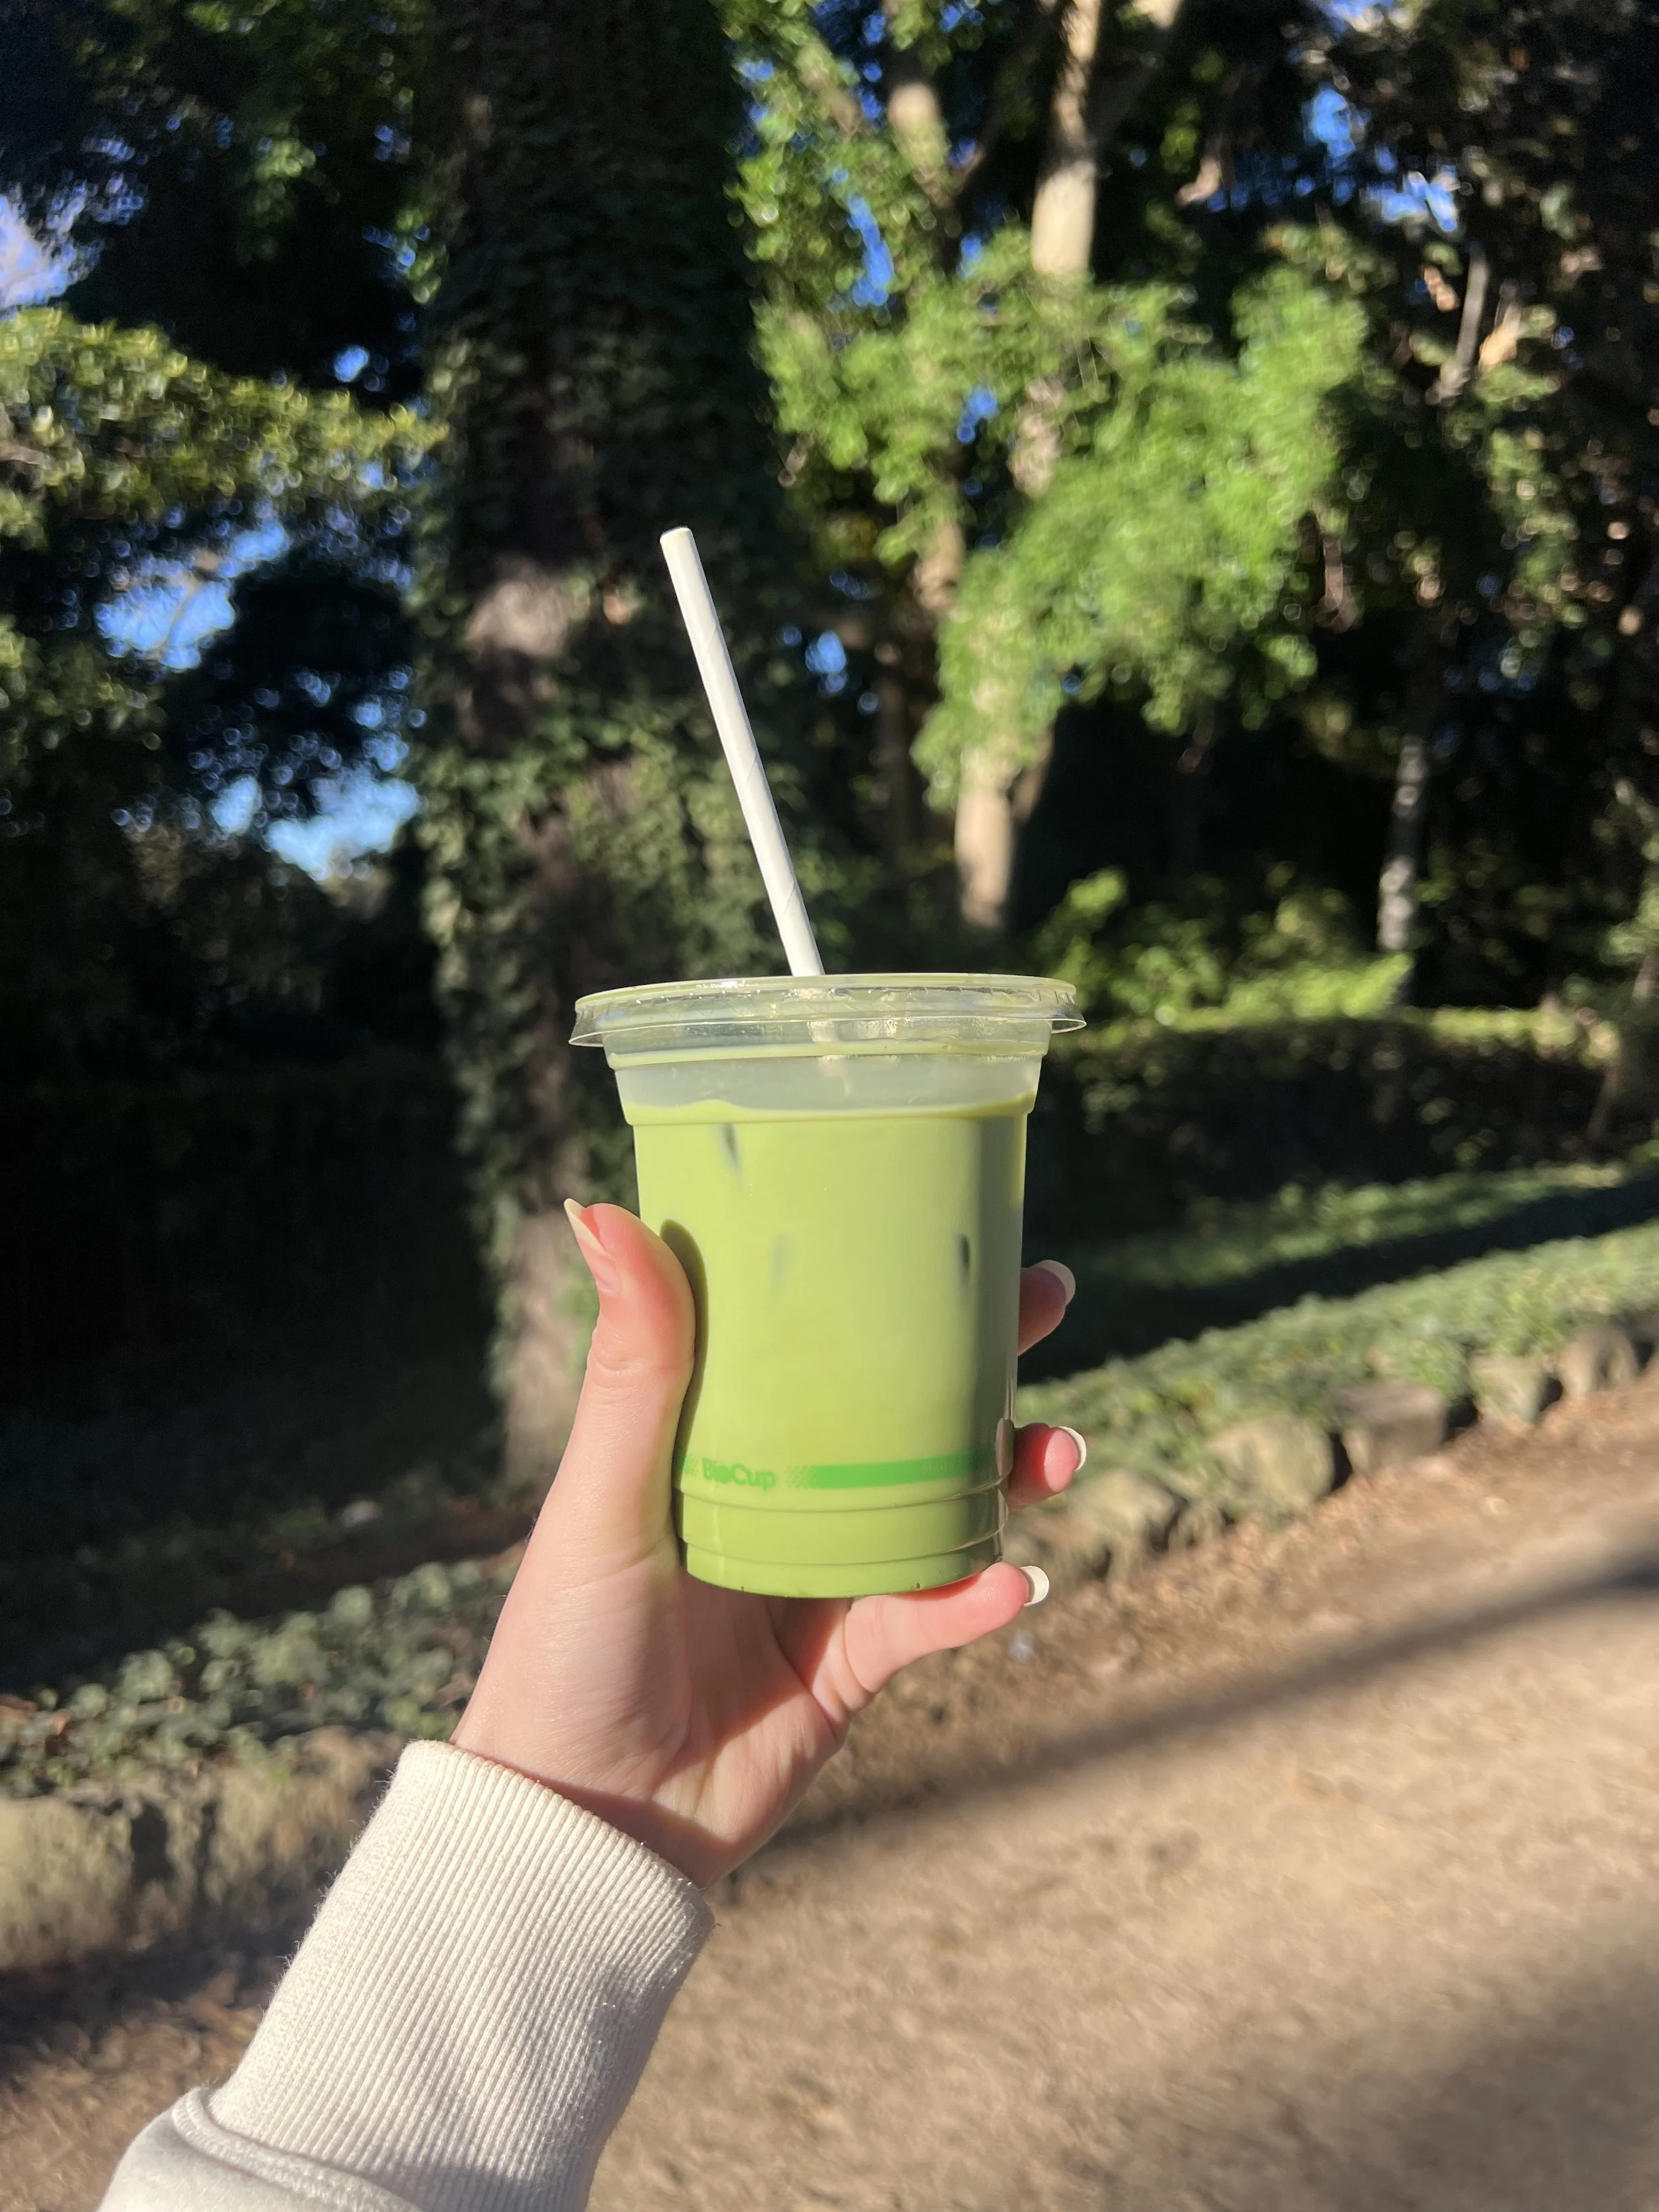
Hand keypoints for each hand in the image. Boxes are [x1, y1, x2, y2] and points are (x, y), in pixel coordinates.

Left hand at [452, 1204, 1083, 1886]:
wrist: (577, 1820)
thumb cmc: (562, 1645)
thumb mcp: (601, 1494)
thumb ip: (634, 1365)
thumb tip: (603, 1210)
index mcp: (720, 1440)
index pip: (813, 1338)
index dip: (880, 1281)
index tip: (945, 1219)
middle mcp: (785, 1496)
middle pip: (902, 1406)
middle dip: (983, 1353)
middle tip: (1049, 1293)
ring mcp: (826, 1577)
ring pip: (944, 1504)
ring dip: (1012, 1471)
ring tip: (1058, 1451)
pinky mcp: (853, 1664)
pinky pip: (933, 1619)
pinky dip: (976, 1599)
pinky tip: (1007, 1583)